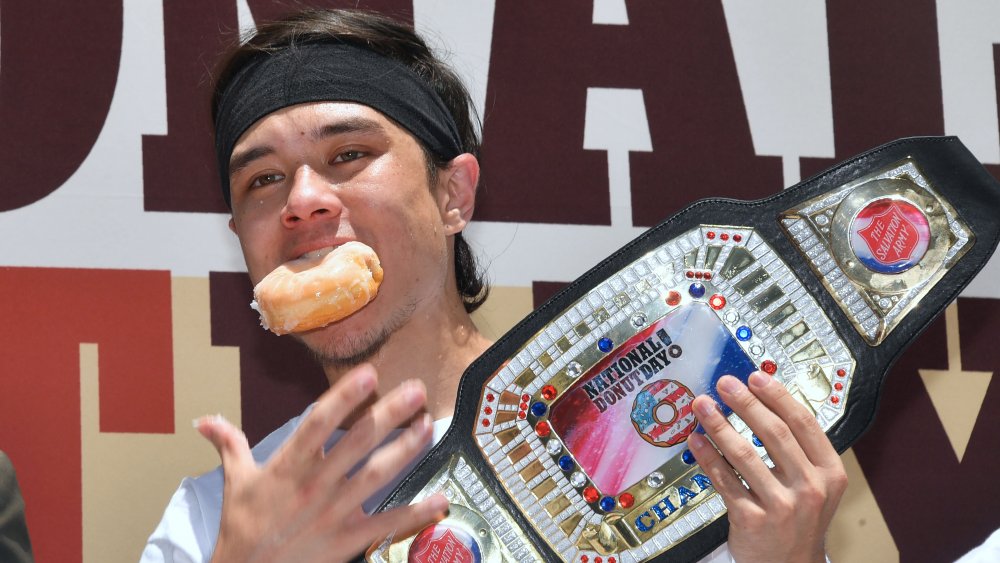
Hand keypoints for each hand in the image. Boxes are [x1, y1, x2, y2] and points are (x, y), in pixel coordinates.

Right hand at [196, 363, 447, 561]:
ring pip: (377, 475)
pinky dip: (416, 513)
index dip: (344, 397)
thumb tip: (205, 420)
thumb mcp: (234, 483)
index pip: (318, 422)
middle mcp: (314, 485)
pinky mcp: (347, 541)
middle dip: (389, 414)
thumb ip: (228, 445)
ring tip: (427, 426)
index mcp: (287, 465)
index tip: (370, 375)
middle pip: (357, 442)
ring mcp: (333, 513)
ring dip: (406, 450)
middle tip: (416, 390)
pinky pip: (386, 524)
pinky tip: (441, 499)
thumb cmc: (242, 528)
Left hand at [688, 372, 846, 562]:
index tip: (756, 377)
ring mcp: (781, 506)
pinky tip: (696, 440)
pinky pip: (724, 481)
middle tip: (724, 384)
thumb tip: (763, 401)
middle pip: (774, 434)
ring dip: (719, 425)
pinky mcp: (752, 520)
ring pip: (744, 455)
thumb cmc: (800, 518)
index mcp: (829, 472)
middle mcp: (810, 488)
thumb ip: (797, 447)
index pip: (803, 423)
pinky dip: (707, 457)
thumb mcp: (815, 483)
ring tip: (703, 406)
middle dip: (746, 404)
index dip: (777, 397)